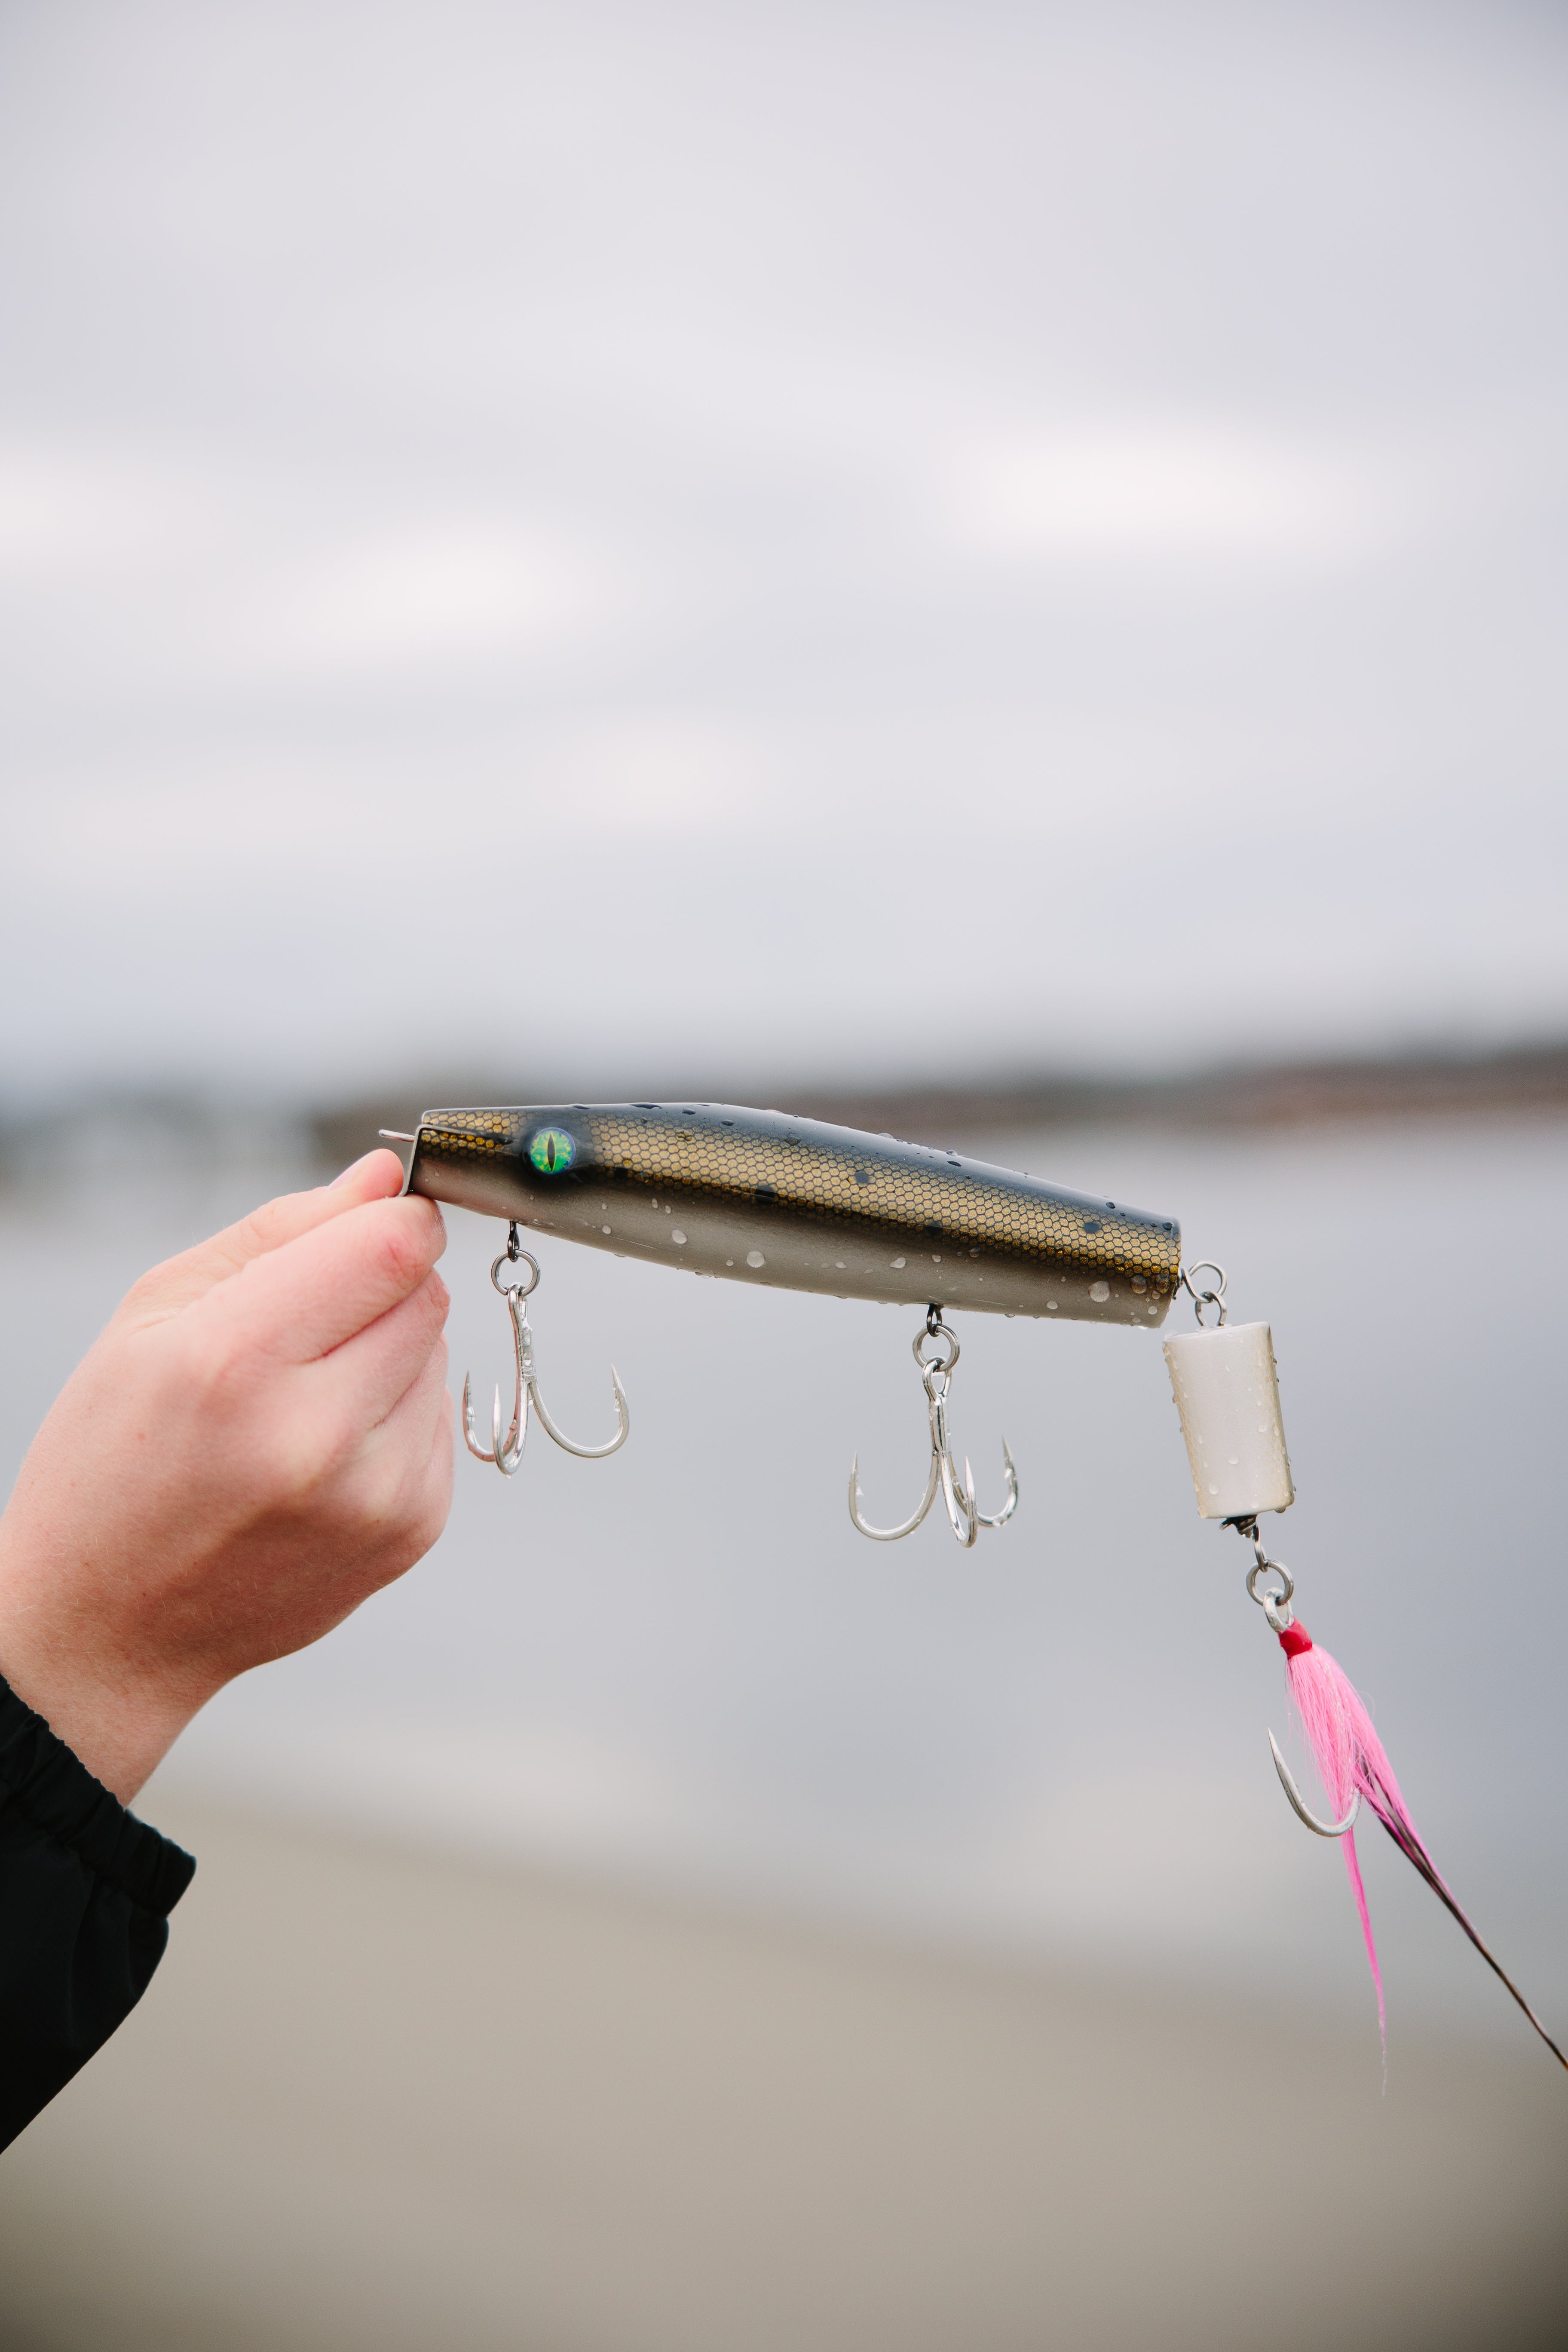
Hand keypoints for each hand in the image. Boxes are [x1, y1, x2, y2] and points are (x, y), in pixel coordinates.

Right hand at [0, 1150, 452, 1801]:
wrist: (110, 1625)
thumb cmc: (115, 1459)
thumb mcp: (156, 1314)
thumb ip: (282, 1230)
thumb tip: (385, 1176)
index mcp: (234, 1364)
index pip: (392, 1246)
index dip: (391, 1217)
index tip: (365, 1225)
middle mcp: (314, 1436)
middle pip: (426, 1293)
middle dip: (379, 1284)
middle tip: (301, 1326)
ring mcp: (372, 1495)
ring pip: (440, 1354)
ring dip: (388, 1353)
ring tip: (296, 1401)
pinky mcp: (410, 1532)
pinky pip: (439, 1421)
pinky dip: (394, 1415)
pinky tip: (321, 1451)